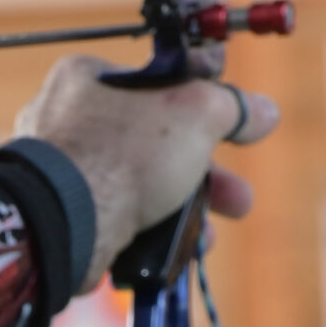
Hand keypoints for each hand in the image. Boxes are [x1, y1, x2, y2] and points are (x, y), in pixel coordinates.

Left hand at [15, 55, 278, 294]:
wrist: (69, 224)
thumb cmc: (126, 152)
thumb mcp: (196, 113)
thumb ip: (233, 108)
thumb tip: (263, 113)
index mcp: (88, 77)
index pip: (156, 82)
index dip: (201, 103)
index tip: (232, 126)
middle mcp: (66, 121)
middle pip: (153, 142)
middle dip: (205, 174)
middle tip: (237, 197)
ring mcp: (61, 175)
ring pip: (138, 185)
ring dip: (184, 210)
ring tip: (212, 235)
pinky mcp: (63, 219)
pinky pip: (116, 219)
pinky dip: (150, 232)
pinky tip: (178, 249)